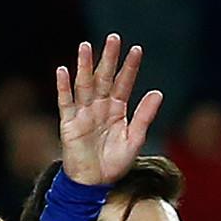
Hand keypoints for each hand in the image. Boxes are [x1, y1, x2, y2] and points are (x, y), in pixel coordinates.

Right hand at [55, 34, 159, 187]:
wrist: (95, 183)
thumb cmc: (115, 163)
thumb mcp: (135, 139)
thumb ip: (144, 115)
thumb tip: (158, 92)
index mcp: (117, 110)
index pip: (124, 83)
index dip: (130, 68)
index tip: (137, 49)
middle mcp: (99, 107)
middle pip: (104, 78)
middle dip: (108, 58)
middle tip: (113, 37)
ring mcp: (83, 113)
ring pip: (84, 85)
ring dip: (84, 66)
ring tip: (86, 47)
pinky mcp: (69, 123)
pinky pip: (65, 102)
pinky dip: (63, 86)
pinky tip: (62, 70)